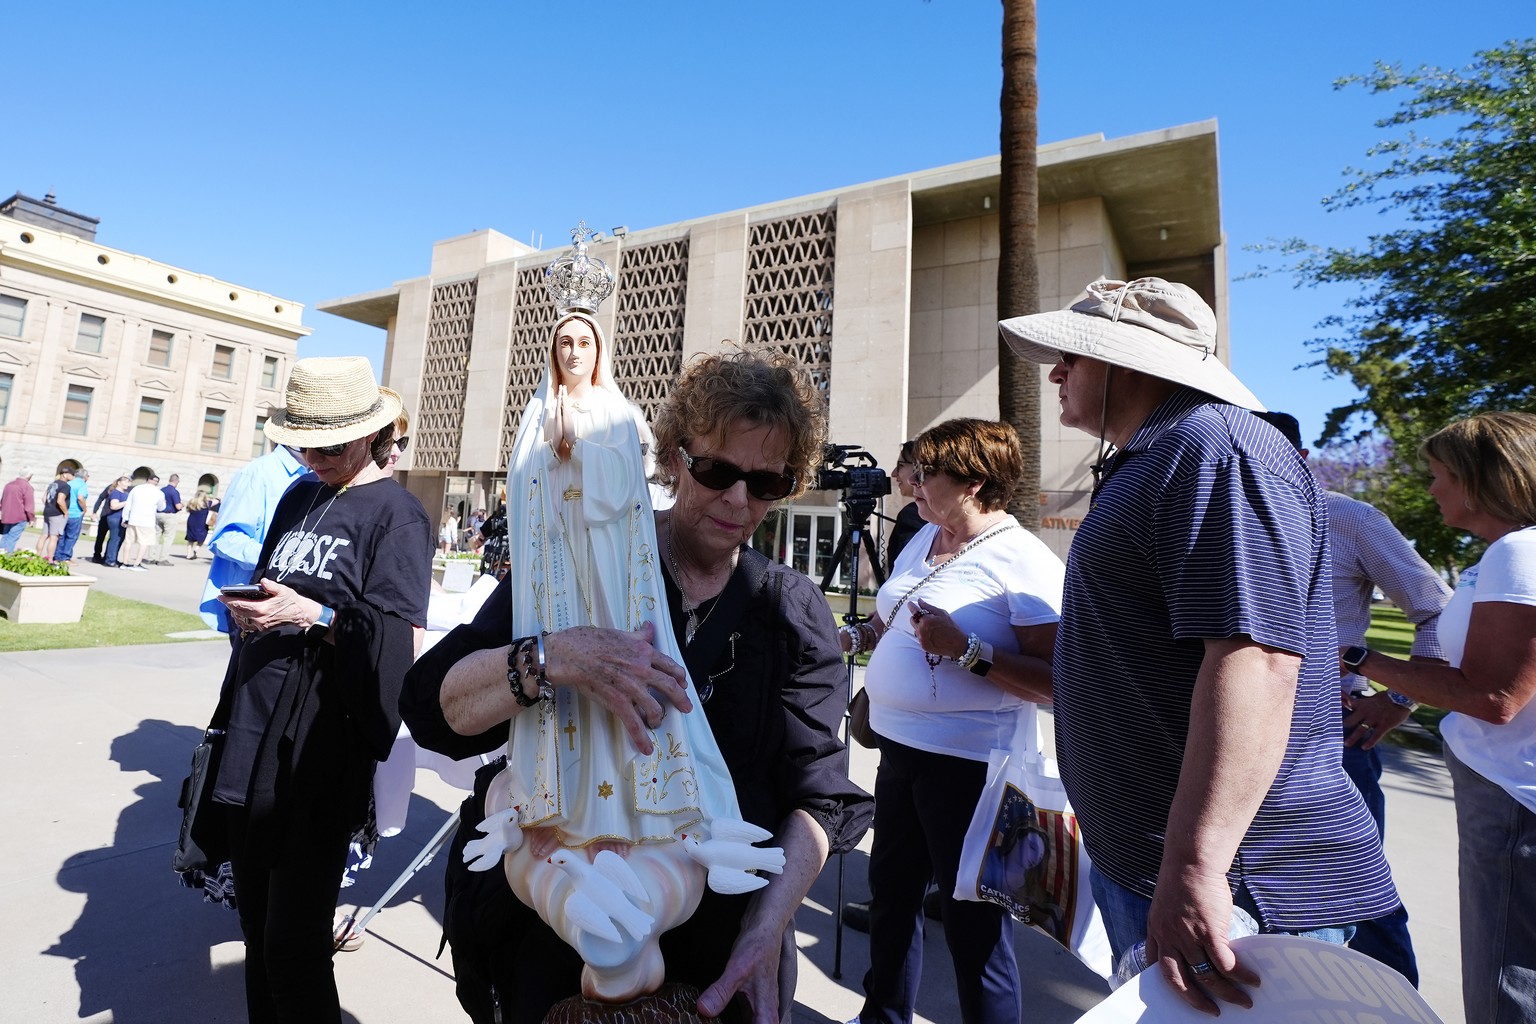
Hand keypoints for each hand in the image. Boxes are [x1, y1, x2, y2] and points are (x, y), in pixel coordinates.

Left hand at [218, 579, 320, 633]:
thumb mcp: (283, 590)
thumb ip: (272, 586)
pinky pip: (247, 626)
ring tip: (231, 605)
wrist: (300, 615)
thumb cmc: (292, 601)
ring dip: (234, 612)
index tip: (220, 596)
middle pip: (238, 612)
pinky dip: (240, 620)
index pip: (240, 604)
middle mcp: (259, 619)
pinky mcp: (262, 628)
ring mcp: (260, 625)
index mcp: (262, 609)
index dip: (228, 600)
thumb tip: (263, 582)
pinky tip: (239, 615)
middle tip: (223, 598)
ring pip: (241, 619)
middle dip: (229, 605)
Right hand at [545, 622, 690, 754]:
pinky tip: (646, 747)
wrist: (570, 654)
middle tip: (687, 707)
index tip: (683, 683)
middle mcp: (642, 669)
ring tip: (657, 722)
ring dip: (658, 717)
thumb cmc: (590, 640)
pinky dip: (641, 737)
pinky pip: (633, 723)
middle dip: (681, 699)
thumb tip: (649, 628)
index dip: (679, 676)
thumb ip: (638, 636)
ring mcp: (631, 686)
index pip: (669, 665)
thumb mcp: (620, 633)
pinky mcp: (618, 701)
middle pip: (669, 687)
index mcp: (643, 651)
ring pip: (654, 707)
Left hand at [696, 924, 780, 1022]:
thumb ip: (721, 991)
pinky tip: (714, 1019)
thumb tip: (703, 1010)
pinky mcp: (750, 999)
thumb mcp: (737, 970)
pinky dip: (729, 1021)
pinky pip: (742, 1018)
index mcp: (765, 1012)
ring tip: (709, 1023)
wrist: (765, 928)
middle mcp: (764, 1012)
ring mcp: (757, 1006)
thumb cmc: (758, 947)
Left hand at [909, 598, 965, 659]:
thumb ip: (928, 607)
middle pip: (912, 620)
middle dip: (916, 617)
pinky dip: (923, 635)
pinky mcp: (923, 646)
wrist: (957, 644)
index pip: (914, 611)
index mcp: (926, 620)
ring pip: (916, 629)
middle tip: (924, 617)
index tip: (910, 603)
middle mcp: (921, 630)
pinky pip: (919, 638)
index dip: (911, 606)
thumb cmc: (951, 627)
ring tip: (931, 628)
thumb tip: (919, 600)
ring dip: (920, 626)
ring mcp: (921, 639)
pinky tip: (932, 635)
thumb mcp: (941, 614)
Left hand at [1146, 863, 1259, 1015]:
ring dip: (1227, 994)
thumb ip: (1176, 926)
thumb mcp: (1168, 905)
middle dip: (1196, 1001)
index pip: (1157, 967)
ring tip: (1243, 1001)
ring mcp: (1188, 938)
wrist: (1192, 861)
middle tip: (1212, 1012)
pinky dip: (1241, 976)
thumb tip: (1197, 943)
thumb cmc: (1184, 877)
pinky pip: (1226, 964)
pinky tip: (1252, 980)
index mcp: (1156, 931)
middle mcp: (1169, 938)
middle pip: (1180, 981)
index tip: (1181, 996)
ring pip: (1208, 977)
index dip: (1170, 984)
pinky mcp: (1210, 933)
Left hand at [1341, 691, 1411, 748]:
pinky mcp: (1384, 725)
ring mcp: (1375, 719)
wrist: (1402, 699)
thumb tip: (1347, 704)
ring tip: (1346, 744)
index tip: (1327, 709)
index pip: (1347, 703)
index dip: (1338, 705)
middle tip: (1334, 733)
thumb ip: (1360, 704)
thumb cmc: (1385, 700)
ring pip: (1361, 730)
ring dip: (1353, 737)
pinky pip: (1376, 735)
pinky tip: (1364, 747)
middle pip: (1351, 720)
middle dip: (1342, 727)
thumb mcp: (1371, 699)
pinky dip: (1370, 742)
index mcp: (1362, 704)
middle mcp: (1366, 712)